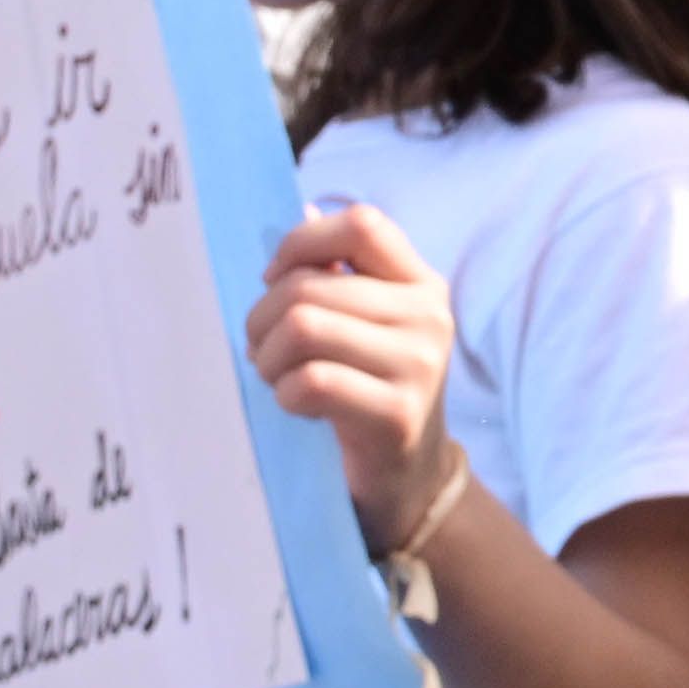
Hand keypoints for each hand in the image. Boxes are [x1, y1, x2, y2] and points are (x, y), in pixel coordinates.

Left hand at [252, 203, 458, 517]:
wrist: (406, 476)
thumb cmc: (368, 387)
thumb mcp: (363, 323)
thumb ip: (338, 273)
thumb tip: (302, 211)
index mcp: (419, 282)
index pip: (362, 224)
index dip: (301, 244)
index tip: (276, 280)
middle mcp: (429, 316)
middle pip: (311, 285)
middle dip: (261, 318)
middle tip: (259, 349)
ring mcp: (419, 366)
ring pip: (305, 328)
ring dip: (268, 358)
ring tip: (274, 375)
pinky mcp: (397, 415)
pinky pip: (312, 382)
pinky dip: (284, 393)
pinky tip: (294, 404)